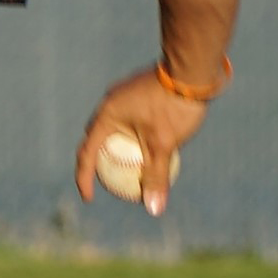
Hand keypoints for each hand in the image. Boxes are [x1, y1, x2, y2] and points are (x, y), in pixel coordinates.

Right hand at [74, 65, 209, 216]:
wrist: (192, 68)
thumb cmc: (174, 106)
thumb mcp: (165, 145)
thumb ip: (156, 176)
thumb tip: (153, 208)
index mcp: (106, 116)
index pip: (87, 153)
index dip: (84, 178)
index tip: (89, 198)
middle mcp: (109, 103)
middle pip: (96, 138)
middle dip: (96, 159)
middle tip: (107, 179)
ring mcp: (123, 94)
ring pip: (114, 126)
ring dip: (116, 145)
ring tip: (130, 163)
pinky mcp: (138, 91)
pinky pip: (128, 117)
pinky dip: (132, 134)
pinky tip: (152, 142)